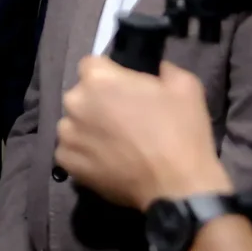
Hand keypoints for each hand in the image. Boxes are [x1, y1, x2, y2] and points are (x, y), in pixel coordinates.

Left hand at [56, 57, 229, 210]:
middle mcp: (74, 102)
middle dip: (99, 102)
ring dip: (89, 128)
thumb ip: (166, 70)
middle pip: (82, 95)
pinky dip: (85, 153)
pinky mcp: (65, 161)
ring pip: (74, 123)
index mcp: (98, 79)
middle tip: (124, 118)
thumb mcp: (186, 88)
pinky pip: (71, 150)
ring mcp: (66, 133)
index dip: (109, 74)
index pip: (92, 65)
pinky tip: (107, 160)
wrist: (177, 185)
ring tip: (116, 144)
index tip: (125, 89)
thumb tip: (159, 67)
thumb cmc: (181, 132)